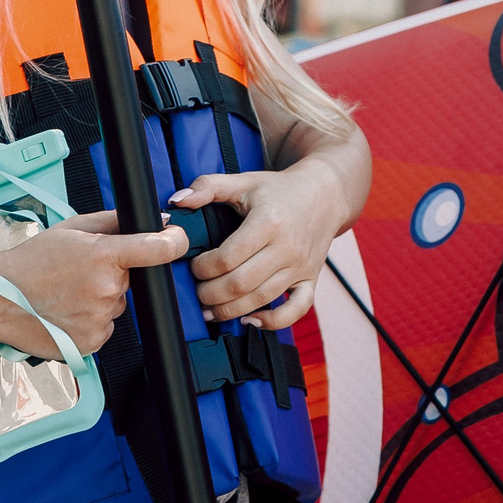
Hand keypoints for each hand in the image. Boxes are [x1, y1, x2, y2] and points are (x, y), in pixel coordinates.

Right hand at [0, 210, 188, 355]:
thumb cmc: (31, 261)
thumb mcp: (72, 229)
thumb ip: (116, 222)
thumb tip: (158, 221)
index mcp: (104, 256)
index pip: (159, 249)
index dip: (174, 242)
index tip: (175, 239)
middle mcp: (107, 289)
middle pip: (130, 280)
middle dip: (114, 274)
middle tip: (80, 273)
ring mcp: (100, 319)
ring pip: (116, 304)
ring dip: (101, 299)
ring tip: (67, 294)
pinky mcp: (92, 342)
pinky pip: (105, 327)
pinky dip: (91, 320)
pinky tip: (66, 312)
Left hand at [171, 165, 350, 330]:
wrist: (325, 193)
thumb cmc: (280, 189)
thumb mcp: (243, 181)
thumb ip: (207, 187)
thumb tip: (177, 201)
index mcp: (268, 222)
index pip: (228, 258)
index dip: (203, 268)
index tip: (194, 265)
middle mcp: (287, 247)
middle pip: (241, 283)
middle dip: (211, 294)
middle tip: (198, 291)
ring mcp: (301, 266)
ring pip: (262, 299)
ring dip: (230, 310)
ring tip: (210, 309)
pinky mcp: (311, 279)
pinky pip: (297, 310)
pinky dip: (273, 322)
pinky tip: (251, 320)